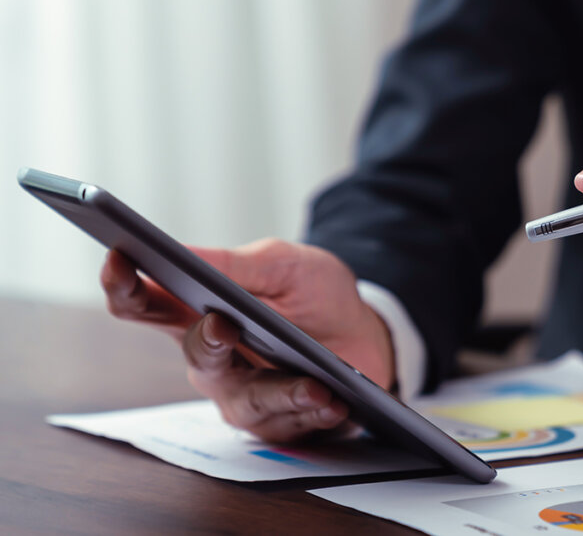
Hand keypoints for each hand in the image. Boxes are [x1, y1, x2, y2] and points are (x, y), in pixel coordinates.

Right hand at [100, 239, 394, 442]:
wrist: (367, 331)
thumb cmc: (315, 294)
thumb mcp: (282, 264)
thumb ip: (236, 263)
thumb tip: (185, 255)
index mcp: (198, 311)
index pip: (145, 303)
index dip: (123, 284)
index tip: (119, 260)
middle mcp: (211, 359)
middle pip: (195, 356)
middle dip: (208, 342)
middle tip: (222, 325)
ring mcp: (242, 396)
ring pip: (246, 401)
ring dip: (281, 392)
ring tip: (312, 384)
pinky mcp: (277, 423)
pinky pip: (288, 424)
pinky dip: (314, 410)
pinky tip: (333, 400)